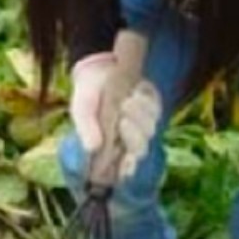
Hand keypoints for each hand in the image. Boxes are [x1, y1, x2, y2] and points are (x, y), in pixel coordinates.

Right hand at [69, 51, 161, 182]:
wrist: (100, 70)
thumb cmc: (88, 96)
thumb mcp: (82, 110)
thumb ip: (86, 129)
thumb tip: (92, 149)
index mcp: (111, 148)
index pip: (124, 168)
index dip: (128, 168)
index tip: (127, 160)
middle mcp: (130, 141)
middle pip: (140, 149)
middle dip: (133, 136)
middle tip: (122, 119)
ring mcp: (144, 125)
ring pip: (150, 130)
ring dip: (140, 116)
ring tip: (127, 100)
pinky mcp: (153, 109)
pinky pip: (156, 111)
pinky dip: (147, 103)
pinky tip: (135, 92)